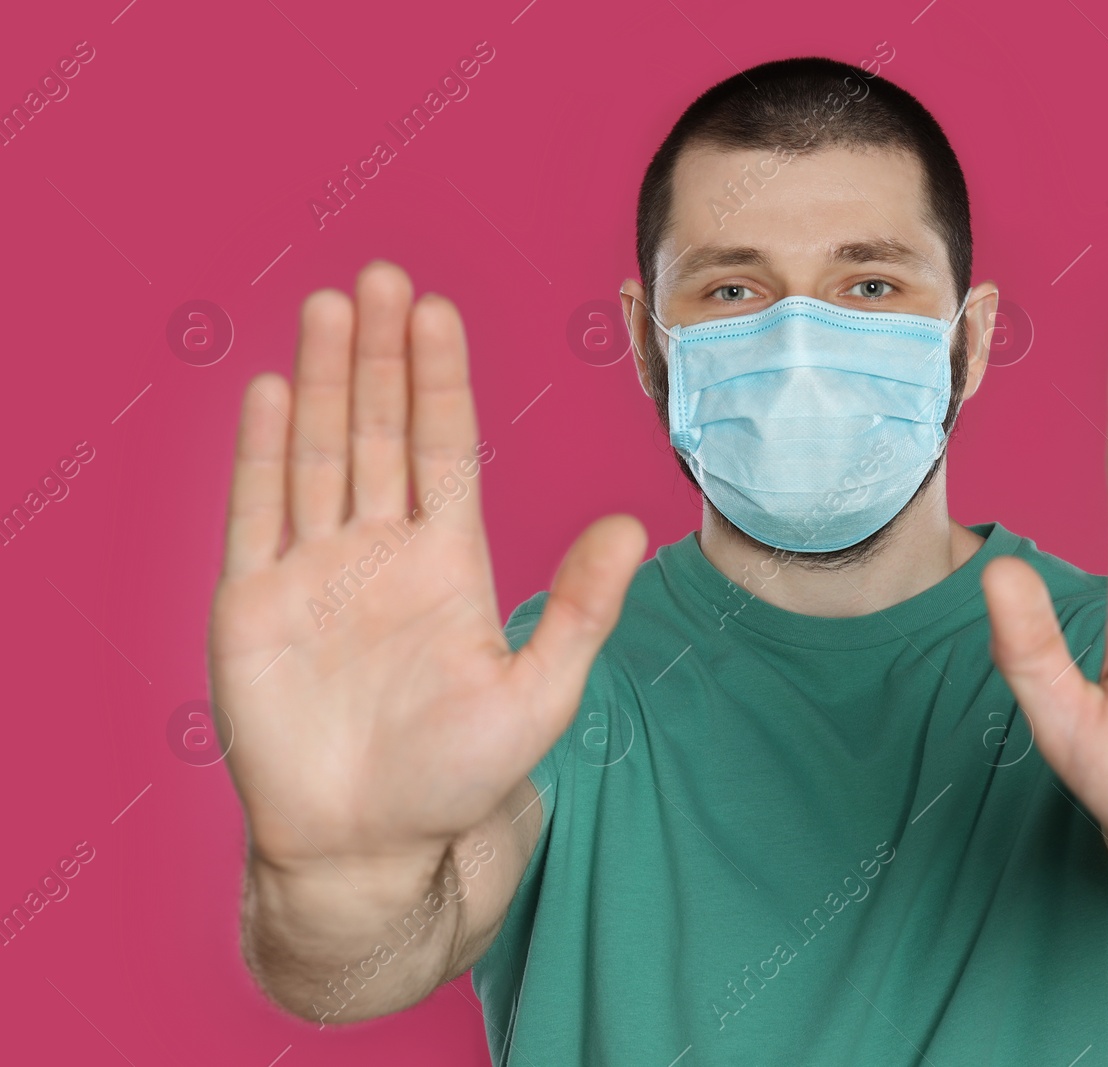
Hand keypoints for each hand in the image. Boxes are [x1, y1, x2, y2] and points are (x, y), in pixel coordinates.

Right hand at [209, 260, 643, 877]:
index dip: (440, 379)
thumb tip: (637, 527)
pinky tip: (270, 389)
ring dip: (322, 380)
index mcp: (448, 562)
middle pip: (379, 429)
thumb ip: (581, 609)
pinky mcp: (252, 601)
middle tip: (384, 277)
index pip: (445, 448)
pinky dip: (262, 452)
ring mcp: (315, 570)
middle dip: (381, 355)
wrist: (365, 846)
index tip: (438, 311)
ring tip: (331, 306)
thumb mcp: (538, 694)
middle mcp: (381, 550)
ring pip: (319, 451)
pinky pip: (257, 511)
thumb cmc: (456, 780)